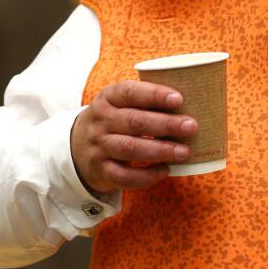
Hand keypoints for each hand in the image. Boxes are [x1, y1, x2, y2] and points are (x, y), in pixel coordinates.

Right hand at [70, 80, 197, 194]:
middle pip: (134, 121)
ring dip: (160, 150)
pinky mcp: (101, 171)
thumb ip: (145, 102)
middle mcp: (100, 121)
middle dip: (165, 124)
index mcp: (107, 99)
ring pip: (130, 148)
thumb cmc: (112, 121)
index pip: (129, 92)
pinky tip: (165, 170)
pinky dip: (147, 175)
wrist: (76, 148)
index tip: (179, 99)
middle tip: (191, 127)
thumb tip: (188, 105)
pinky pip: (124, 176)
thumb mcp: (119, 104)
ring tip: (184, 151)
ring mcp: (99, 147)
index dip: (154, 94)